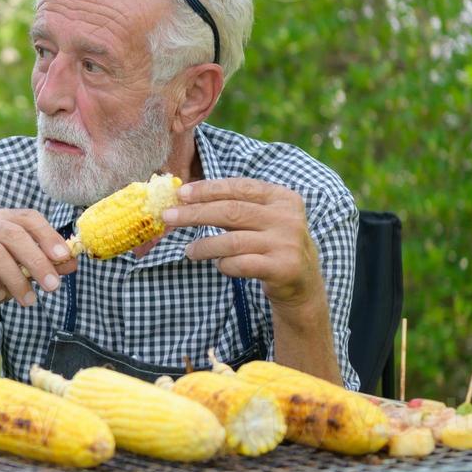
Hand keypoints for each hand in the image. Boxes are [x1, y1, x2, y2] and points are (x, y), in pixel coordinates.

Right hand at [0, 209, 76, 331]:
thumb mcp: (24, 273)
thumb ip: (45, 265)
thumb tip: (72, 263)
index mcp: (2, 218)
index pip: (29, 218)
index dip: (48, 236)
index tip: (64, 257)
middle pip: (13, 235)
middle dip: (37, 261)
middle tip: (53, 286)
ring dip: (16, 280)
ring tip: (29, 300)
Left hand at [162, 178, 322, 309]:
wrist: (303, 283)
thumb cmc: (271, 244)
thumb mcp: (261, 220)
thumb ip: (232, 207)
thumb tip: (185, 198)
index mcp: (282, 197)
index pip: (239, 187)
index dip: (207, 189)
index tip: (180, 194)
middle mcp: (287, 218)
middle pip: (231, 211)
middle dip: (195, 213)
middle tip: (168, 217)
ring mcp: (287, 243)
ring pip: (233, 241)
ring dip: (204, 245)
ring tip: (189, 251)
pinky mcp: (283, 268)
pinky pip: (241, 264)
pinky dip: (224, 265)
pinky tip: (219, 265)